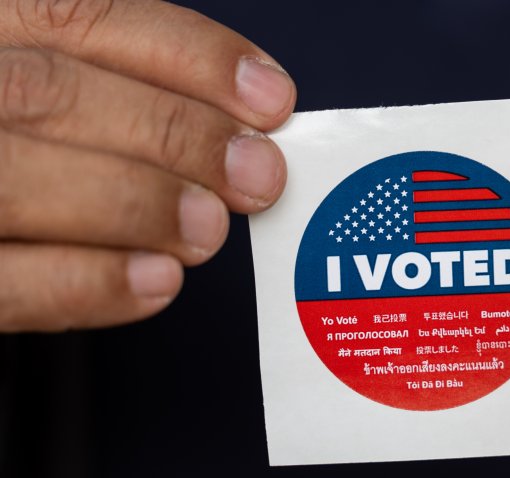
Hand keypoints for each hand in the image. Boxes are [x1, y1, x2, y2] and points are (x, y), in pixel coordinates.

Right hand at [0, 0, 294, 330]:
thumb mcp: (55, 105)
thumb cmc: (28, 151)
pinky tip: (157, 280)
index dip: (187, 57)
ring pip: (17, 177)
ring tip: (209, 228)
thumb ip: (128, 103)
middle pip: (49, 92)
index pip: (77, 20)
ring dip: (138, 204)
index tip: (271, 100)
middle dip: (173, 133)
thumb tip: (240, 141)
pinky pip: (2, 283)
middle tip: (256, 175)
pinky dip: (87, 282)